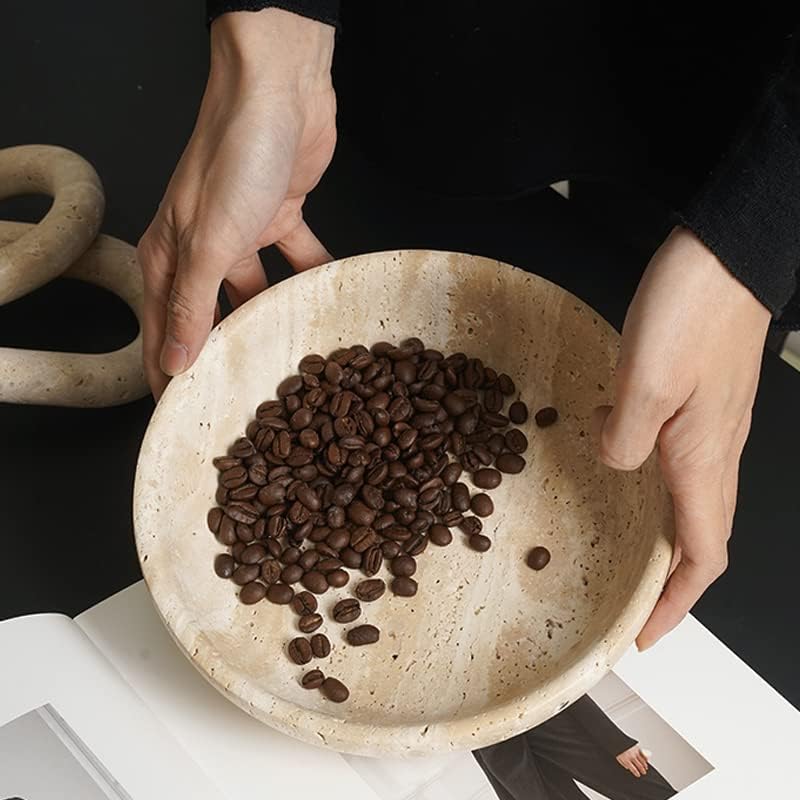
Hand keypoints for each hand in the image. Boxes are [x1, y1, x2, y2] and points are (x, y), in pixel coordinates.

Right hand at [137, 9, 335, 396]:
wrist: (280, 91)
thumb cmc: (232, 156)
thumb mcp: (209, 242)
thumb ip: (194, 304)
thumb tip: (175, 360)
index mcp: (170, 257)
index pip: (165, 331)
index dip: (173, 374)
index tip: (189, 414)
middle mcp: (203, 250)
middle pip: (214, 318)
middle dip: (229, 354)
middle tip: (249, 395)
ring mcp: (244, 234)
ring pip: (258, 293)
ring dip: (274, 320)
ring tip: (295, 358)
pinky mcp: (282, 218)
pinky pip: (299, 261)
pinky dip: (313, 278)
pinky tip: (329, 302)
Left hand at [595, 227, 769, 649]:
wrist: (727, 255)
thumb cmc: (693, 309)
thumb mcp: (644, 380)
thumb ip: (626, 436)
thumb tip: (616, 463)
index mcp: (703, 457)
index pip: (701, 554)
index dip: (676, 602)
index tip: (647, 633)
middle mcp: (715, 449)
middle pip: (703, 537)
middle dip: (673, 582)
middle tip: (638, 604)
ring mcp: (712, 425)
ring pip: (695, 503)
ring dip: (668, 539)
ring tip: (633, 555)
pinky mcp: (702, 400)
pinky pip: (686, 464)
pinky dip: (662, 490)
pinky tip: (632, 474)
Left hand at [616, 744, 649, 777]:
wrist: (617, 740)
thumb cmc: (617, 748)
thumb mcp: (618, 758)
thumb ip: (623, 764)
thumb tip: (628, 768)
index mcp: (626, 760)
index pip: (634, 769)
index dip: (637, 773)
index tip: (638, 775)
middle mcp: (632, 756)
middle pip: (640, 766)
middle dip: (642, 770)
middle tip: (644, 773)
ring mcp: (635, 752)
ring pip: (643, 761)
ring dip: (645, 765)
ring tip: (646, 768)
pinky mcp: (637, 747)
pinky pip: (643, 754)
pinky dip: (645, 758)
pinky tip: (646, 760)